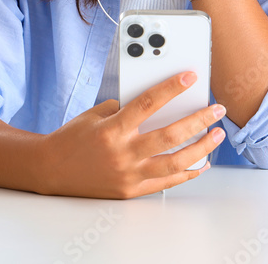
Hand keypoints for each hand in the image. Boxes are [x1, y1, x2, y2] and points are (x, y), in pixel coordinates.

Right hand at [38, 72, 226, 198]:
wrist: (50, 170)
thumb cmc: (72, 139)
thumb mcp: (94, 115)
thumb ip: (123, 109)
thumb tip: (155, 105)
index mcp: (112, 130)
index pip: (148, 103)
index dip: (171, 88)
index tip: (191, 77)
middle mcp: (122, 153)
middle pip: (170, 136)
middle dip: (198, 121)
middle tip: (217, 109)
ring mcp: (128, 175)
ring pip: (175, 163)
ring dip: (201, 148)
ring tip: (216, 135)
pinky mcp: (131, 191)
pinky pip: (166, 183)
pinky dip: (187, 173)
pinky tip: (201, 163)